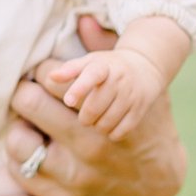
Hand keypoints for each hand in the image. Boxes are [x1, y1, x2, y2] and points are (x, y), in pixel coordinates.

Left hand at [5, 14, 186, 195]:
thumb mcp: (137, 87)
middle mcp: (89, 142)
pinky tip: (34, 146)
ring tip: (29, 122)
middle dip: (27, 92)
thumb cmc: (144, 124)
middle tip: (31, 94)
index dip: (45, 70)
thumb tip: (84, 19)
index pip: (51, 74)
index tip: (49, 76)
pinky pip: (22, 172)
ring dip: (20, 126)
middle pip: (30, 100)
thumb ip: (107, 52)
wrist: (159, 184)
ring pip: (19, 140)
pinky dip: (22, 157)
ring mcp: (74, 175)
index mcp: (105, 109)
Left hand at [46, 48, 164, 138]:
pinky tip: (110, 126)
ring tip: (97, 120)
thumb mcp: (90, 62)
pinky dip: (112, 133)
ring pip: (106, 123)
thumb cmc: (107, 67)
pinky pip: (121, 131)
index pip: (92, 75)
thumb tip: (51, 77)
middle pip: (94, 108)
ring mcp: (132, 95)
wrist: (144, 67)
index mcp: (103, 66)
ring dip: (98, 126)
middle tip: (85, 116)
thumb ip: (70, 69)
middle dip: (85, 117)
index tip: (68, 100)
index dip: (79, 88)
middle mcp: (119, 79)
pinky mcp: (140, 109)